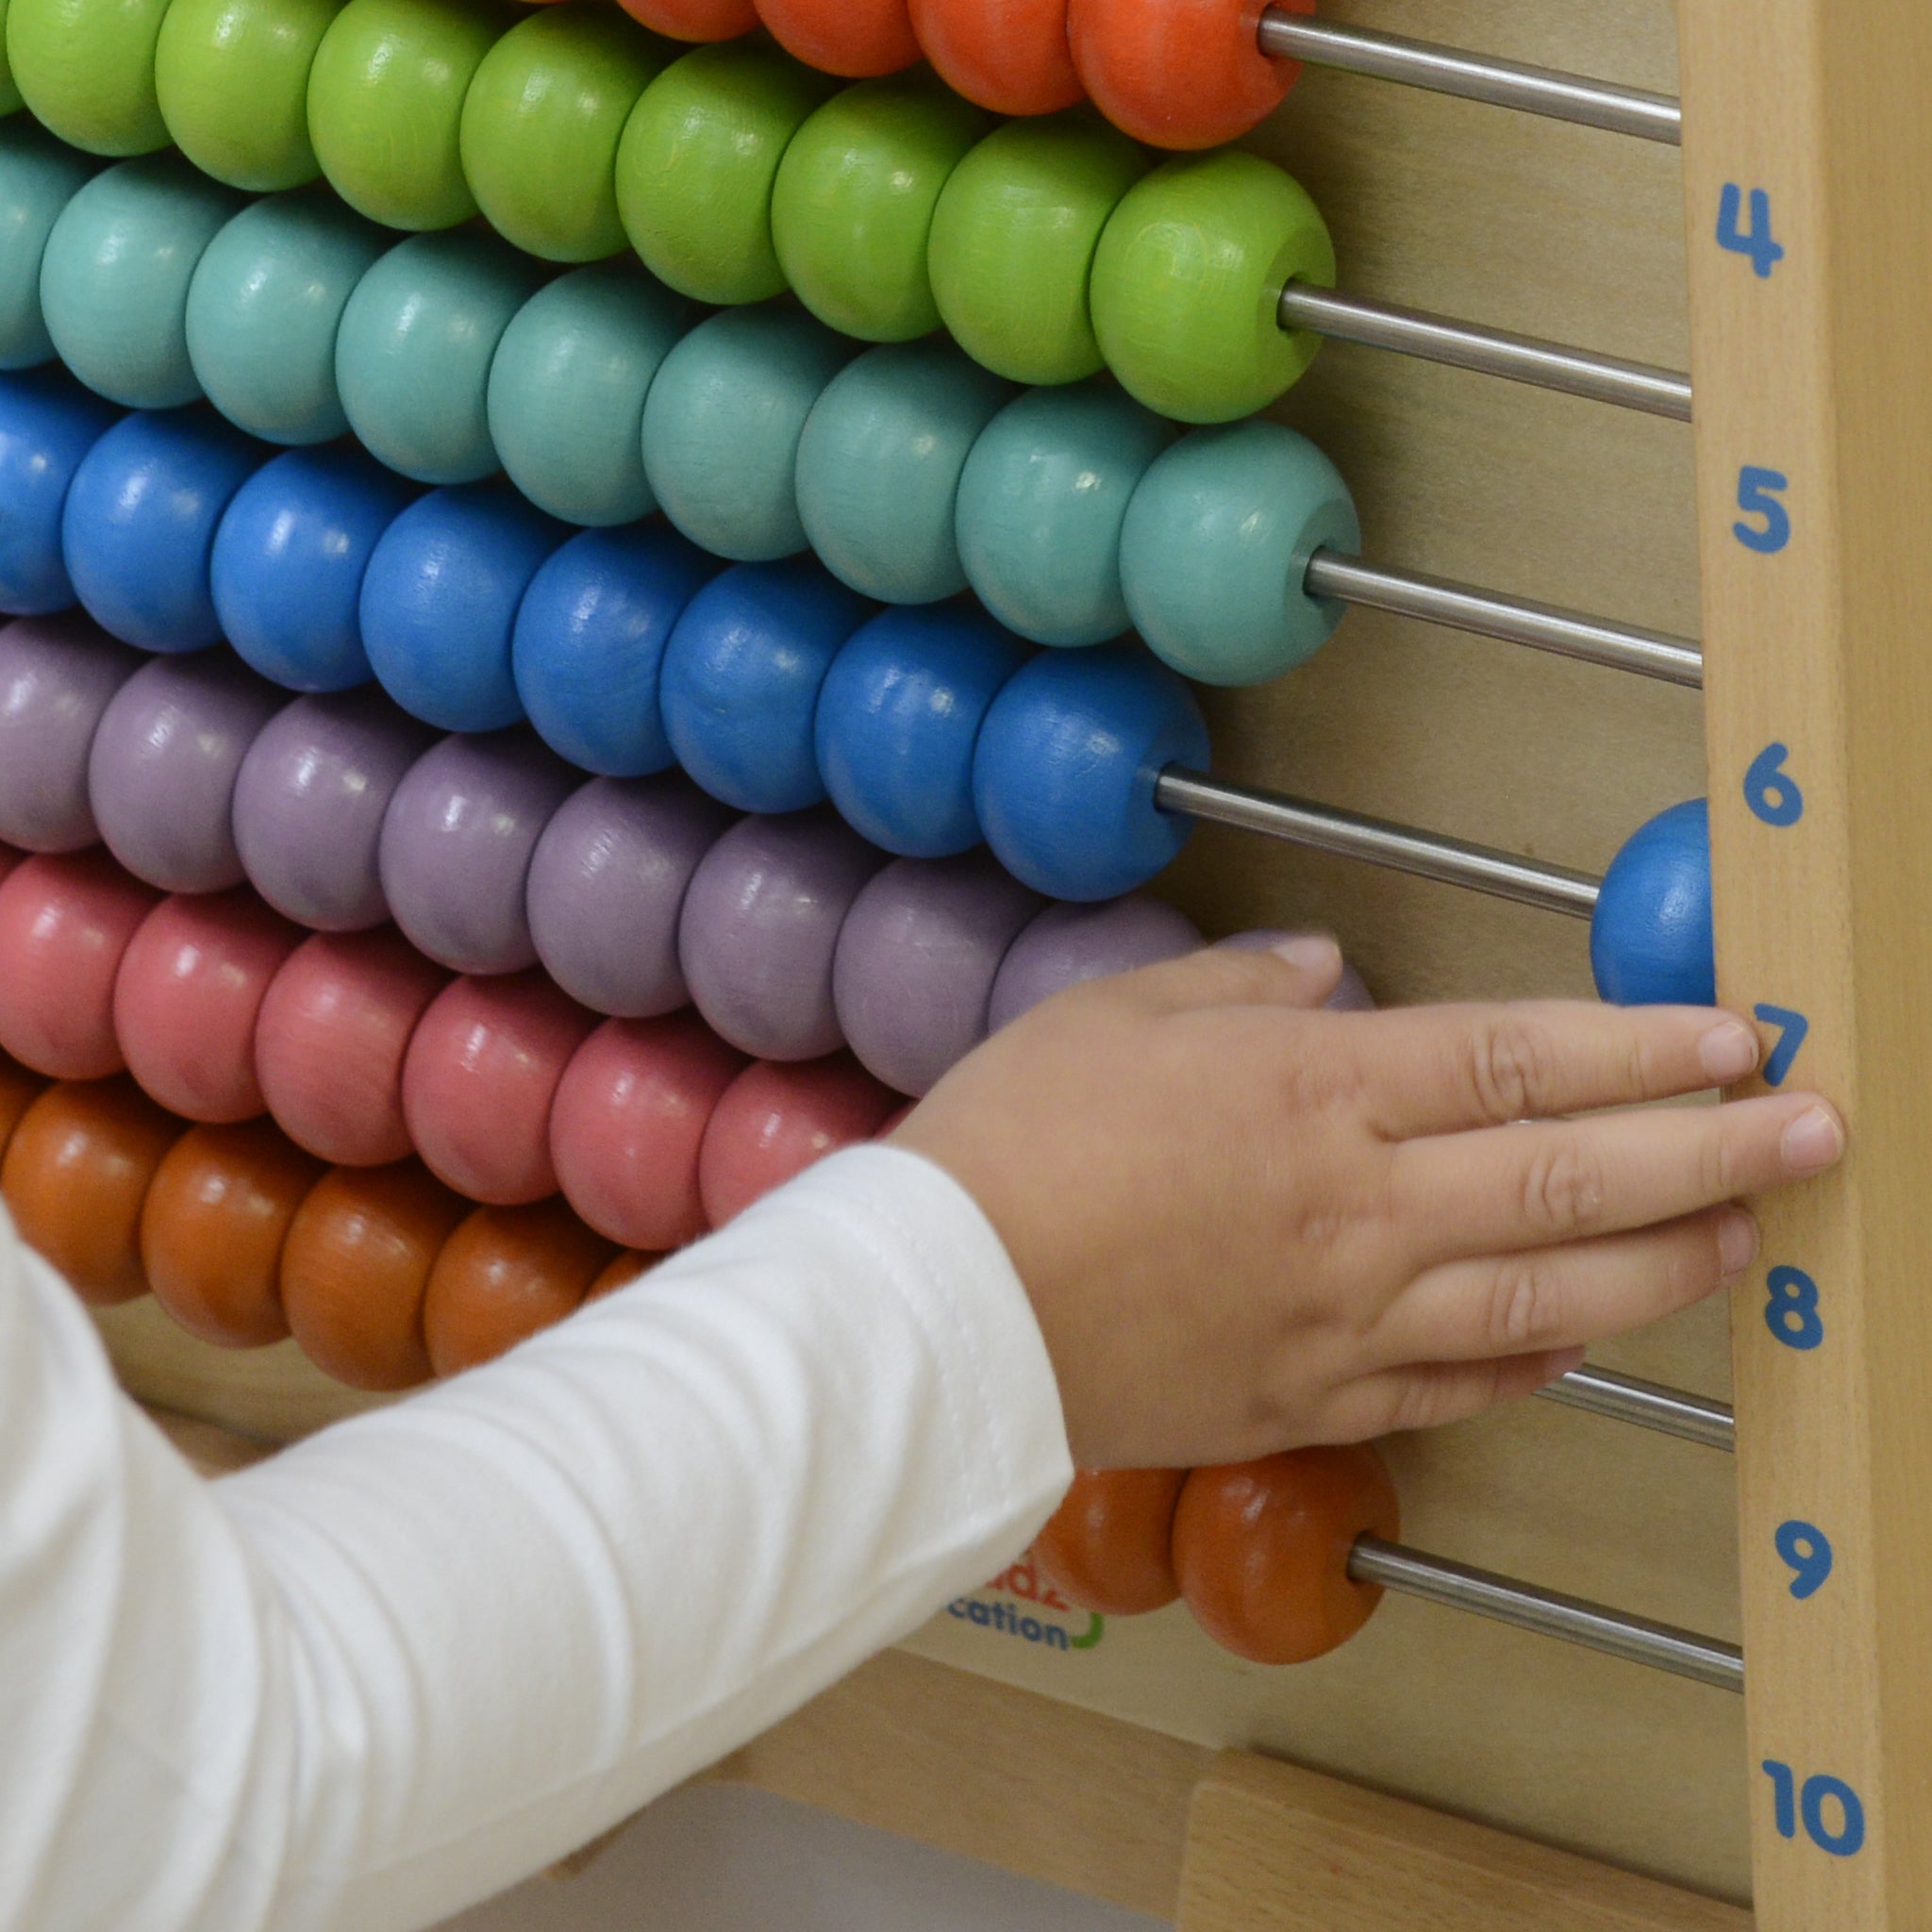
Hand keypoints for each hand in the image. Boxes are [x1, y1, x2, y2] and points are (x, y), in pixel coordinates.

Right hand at [891, 936, 1844, 1468]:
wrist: (937, 1316)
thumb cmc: (1006, 1150)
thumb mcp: (1109, 1016)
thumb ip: (1236, 986)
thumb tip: (1327, 970)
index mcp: (1306, 1089)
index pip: (1515, 1058)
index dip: (1640, 1046)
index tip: (1734, 1033)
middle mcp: (1353, 1205)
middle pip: (1568, 1179)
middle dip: (1711, 1149)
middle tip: (1815, 1129)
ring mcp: (1342, 1316)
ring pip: (1543, 1298)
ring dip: (1662, 1268)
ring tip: (1745, 1239)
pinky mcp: (1309, 1400)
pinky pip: (1454, 1390)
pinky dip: (1534, 1369)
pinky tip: (1582, 1349)